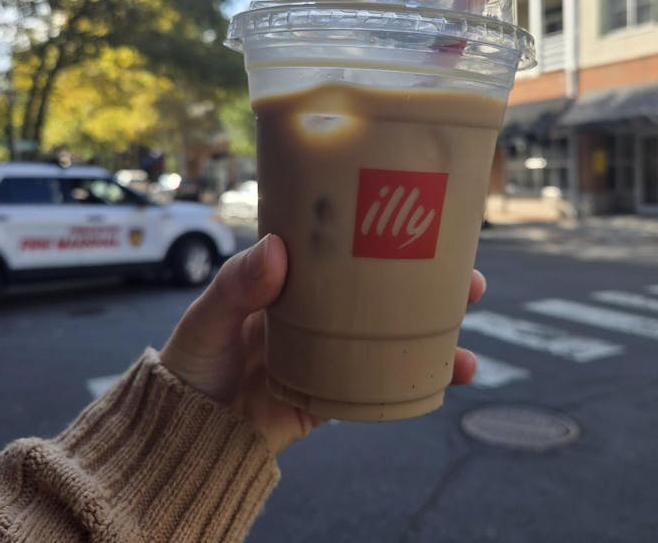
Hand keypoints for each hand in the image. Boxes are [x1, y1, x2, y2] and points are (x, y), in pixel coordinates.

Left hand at [160, 234, 486, 454]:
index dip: (386, 233)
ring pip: (396, 339)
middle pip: (387, 292)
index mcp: (293, 283)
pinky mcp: (334, 396)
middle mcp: (321, 315)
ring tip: (468, 349)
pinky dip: (418, 386)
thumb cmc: (191, 366)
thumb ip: (236, 287)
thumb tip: (277, 248)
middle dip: (433, 287)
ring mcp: (333, 355)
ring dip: (438, 340)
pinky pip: (383, 389)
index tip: (425, 218)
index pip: (347, 249)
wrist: (185, 437)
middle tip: (472, 280)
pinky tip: (448, 380)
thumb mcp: (206, 320)